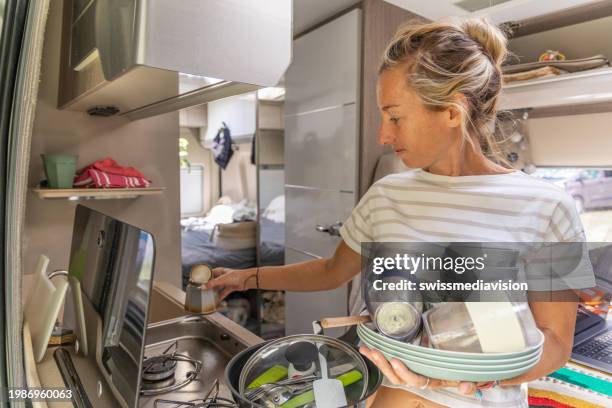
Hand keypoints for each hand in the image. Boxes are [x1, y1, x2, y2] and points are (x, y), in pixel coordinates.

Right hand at [203, 267, 256, 299]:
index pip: (208, 273)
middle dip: (207, 286)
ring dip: (214, 292)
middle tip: (201, 290)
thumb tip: (202, 287)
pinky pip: (223, 292)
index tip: (196, 281)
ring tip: (207, 296)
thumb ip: (212, 284)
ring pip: (218, 287)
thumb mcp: (222, 280)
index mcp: (219, 271)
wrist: (247, 280)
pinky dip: (220, 296)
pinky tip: (217, 300)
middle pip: (212, 281)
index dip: (202, 277)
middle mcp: (222, 276)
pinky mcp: (230, 287)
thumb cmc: (236, 276)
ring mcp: (226, 282)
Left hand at [359, 346, 481, 394]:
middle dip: (385, 365)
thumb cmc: (461, 373)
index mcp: (431, 381)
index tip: (396, 360)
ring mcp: (409, 371)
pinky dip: (376, 357)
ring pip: (390, 371)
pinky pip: (387, 363)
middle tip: (376, 352)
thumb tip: (464, 387)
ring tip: (367, 350)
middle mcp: (417, 378)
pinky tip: (366, 349)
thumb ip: (469, 384)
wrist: (458, 370)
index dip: (405, 372)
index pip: (416, 380)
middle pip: (397, 376)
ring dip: (377, 361)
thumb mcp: (469, 378)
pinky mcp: (403, 364)